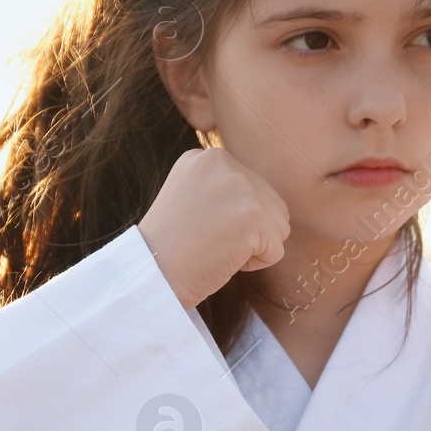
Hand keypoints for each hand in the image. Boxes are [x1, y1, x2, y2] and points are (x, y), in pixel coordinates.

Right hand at [138, 147, 289, 308]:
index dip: (233, 220)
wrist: (152, 272)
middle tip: (209, 240)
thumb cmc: (173, 247)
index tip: (201, 228)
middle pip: (272, 205)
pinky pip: (276, 250)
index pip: (253, 190)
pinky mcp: (253, 215)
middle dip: (249, 232)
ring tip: (216, 246)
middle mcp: (223, 162)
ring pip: (278, 225)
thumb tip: (266, 200)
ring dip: (254, 246)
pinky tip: (223, 257)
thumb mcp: (194, 198)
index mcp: (207, 157)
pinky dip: (254, 264)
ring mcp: (240, 186)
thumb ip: (226, 190)